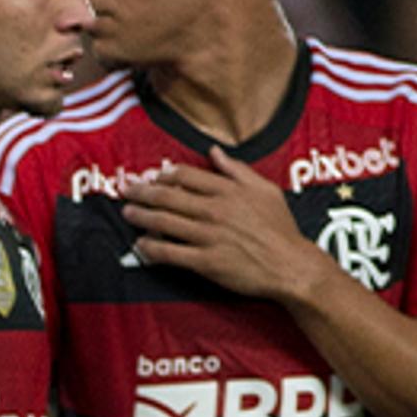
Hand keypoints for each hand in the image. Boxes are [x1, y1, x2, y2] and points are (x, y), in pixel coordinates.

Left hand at [122, 149, 321, 303]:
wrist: (291, 265)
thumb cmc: (280, 228)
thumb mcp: (265, 190)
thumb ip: (237, 169)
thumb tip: (214, 151)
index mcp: (228, 191)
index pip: (184, 176)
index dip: (163, 175)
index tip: (151, 176)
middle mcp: (215, 210)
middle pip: (167, 196)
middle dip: (141, 192)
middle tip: (126, 191)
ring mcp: (209, 236)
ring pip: (163, 223)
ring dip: (140, 216)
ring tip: (127, 213)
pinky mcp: (205, 262)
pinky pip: (169, 253)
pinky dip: (150, 248)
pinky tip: (140, 244)